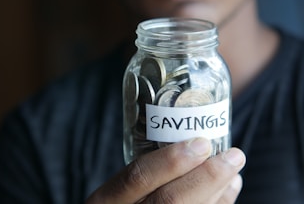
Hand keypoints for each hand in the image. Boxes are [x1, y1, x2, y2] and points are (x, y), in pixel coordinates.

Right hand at [86, 138, 245, 203]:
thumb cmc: (123, 201)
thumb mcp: (119, 186)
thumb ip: (143, 170)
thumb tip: (191, 142)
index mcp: (107, 199)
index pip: (137, 177)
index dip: (170, 160)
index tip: (201, 144)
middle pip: (171, 201)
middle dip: (207, 177)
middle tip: (233, 156)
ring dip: (219, 192)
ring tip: (234, 171)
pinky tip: (228, 191)